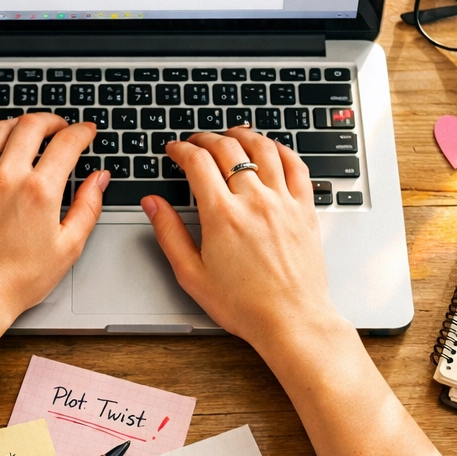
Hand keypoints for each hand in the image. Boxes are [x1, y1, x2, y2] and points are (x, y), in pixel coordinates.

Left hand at [0, 114, 107, 351]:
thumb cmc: (18, 279)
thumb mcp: (68, 247)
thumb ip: (88, 207)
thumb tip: (99, 179)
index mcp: (39, 192)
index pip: (67, 143)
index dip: (82, 132)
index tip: (87, 132)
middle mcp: (8, 178)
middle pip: (32, 125)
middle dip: (52, 121)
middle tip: (61, 127)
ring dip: (19, 123)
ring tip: (29, 130)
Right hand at [141, 129, 345, 358]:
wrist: (291, 320)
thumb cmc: (244, 305)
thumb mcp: (191, 274)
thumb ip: (168, 233)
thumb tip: (152, 204)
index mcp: (222, 215)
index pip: (197, 162)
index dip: (181, 149)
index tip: (174, 150)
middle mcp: (254, 201)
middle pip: (227, 148)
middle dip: (205, 138)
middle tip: (195, 141)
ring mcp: (283, 202)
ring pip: (263, 148)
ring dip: (243, 135)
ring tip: (231, 135)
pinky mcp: (304, 209)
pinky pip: (296, 165)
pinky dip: (280, 149)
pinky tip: (271, 148)